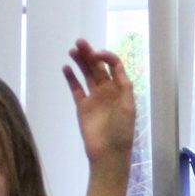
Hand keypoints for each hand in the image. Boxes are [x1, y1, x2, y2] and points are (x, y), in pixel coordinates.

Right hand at [63, 41, 137, 170]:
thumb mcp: (128, 107)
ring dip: (80, 62)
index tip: (96, 54)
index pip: (114, 66)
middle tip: (79, 42)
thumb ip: (123, 86)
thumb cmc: (122, 131)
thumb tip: (115, 66)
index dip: (106, 56)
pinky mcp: (82, 107)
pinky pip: (76, 89)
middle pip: (98, 67)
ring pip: (86, 75)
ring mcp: (94, 98)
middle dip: (89, 54)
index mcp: (120, 88)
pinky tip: (66, 68)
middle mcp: (107, 90)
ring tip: (72, 51)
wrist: (108, 153)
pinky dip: (71, 78)